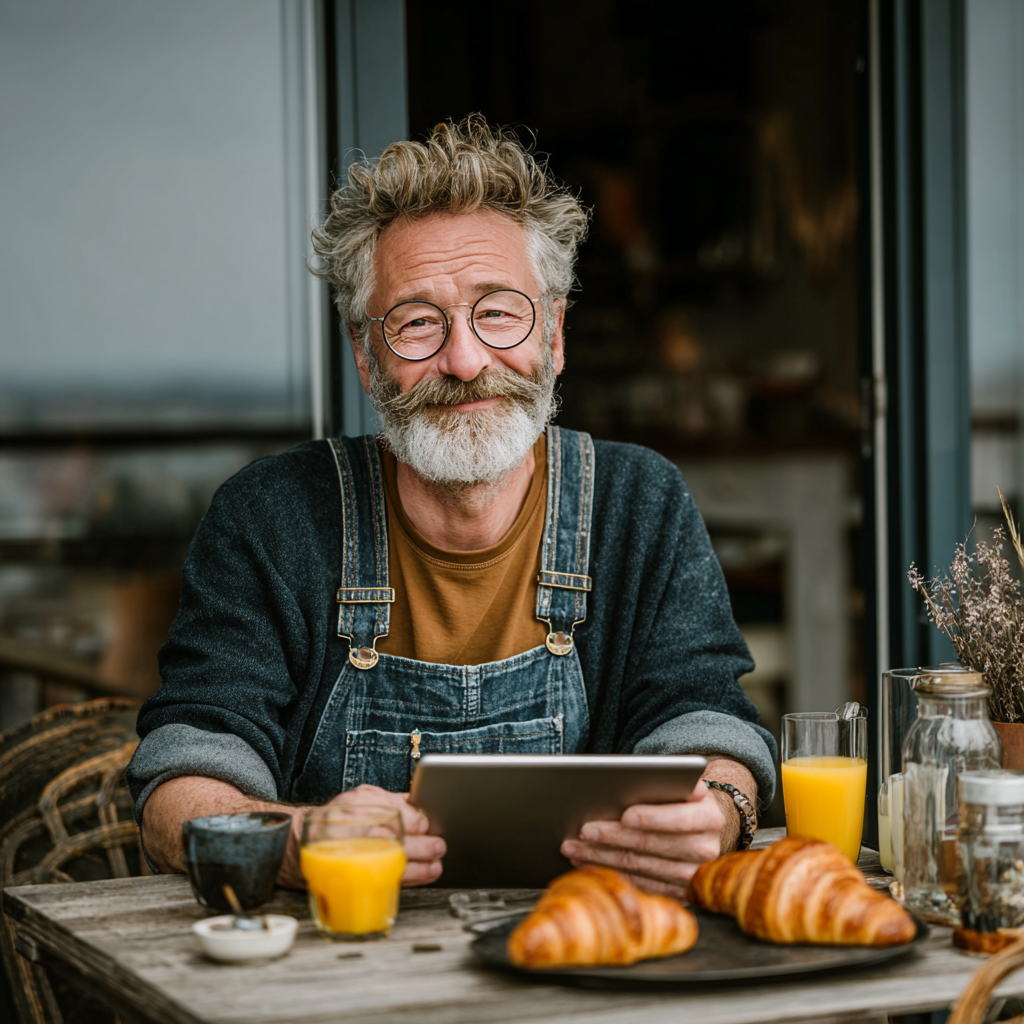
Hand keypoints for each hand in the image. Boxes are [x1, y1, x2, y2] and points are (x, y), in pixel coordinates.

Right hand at [329, 785, 445, 885]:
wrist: (300, 840)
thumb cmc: (335, 818)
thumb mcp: (361, 797)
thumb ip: (390, 800)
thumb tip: (417, 801)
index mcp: (362, 806)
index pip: (397, 812)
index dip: (417, 820)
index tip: (428, 824)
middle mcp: (358, 830)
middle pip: (397, 839)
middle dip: (422, 845)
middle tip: (438, 846)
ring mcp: (356, 855)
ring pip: (393, 862)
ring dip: (419, 867)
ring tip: (434, 866)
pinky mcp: (354, 875)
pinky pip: (384, 878)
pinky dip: (406, 879)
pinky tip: (421, 876)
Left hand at [560, 781, 724, 897]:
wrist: (703, 827)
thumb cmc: (682, 799)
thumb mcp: (681, 785)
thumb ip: (664, 783)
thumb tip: (627, 783)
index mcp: (710, 817)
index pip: (680, 819)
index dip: (652, 818)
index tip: (626, 815)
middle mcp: (706, 849)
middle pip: (652, 845)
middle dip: (614, 836)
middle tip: (584, 830)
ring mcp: (692, 875)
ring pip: (639, 866)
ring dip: (602, 856)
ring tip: (574, 846)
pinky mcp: (677, 892)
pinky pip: (637, 883)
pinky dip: (609, 871)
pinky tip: (588, 862)